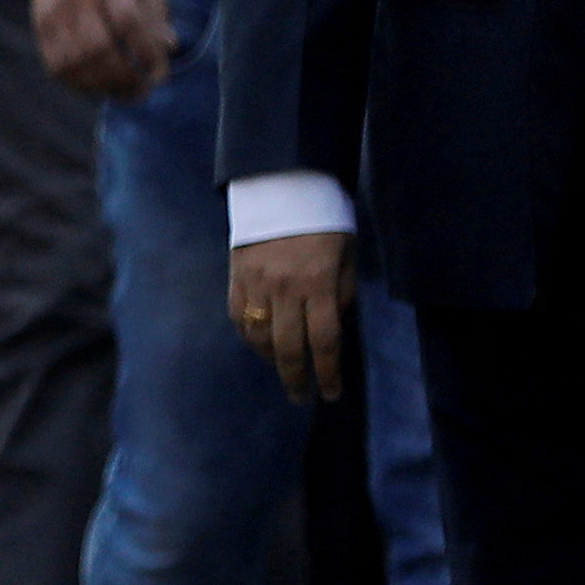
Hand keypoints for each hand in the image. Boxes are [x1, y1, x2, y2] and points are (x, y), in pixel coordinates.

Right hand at [26, 0, 174, 98]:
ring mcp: (54, 11)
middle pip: (99, 47)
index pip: (129, 22)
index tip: (160, 75)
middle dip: (124, 78)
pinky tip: (97, 87)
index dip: (146, 54)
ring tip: (121, 94)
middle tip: (141, 93)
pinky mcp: (40, 24)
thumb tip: (169, 48)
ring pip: (75, 61)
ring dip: (101, 87)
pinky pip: (56, 64)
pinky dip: (77, 83)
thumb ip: (156, 12)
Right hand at [230, 228, 357, 406]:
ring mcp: (256, 283)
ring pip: (259, 336)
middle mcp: (285, 288)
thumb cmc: (325, 221)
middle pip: (288, 347)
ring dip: (271, 360)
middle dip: (296, 378)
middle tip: (302, 398)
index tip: (332, 394)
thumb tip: (331, 327)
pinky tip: (259, 346)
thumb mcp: (347, 256)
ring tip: (283, 371)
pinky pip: (239, 317)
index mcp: (319, 284)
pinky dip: (249, 337)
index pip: (324, 341)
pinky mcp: (236, 276)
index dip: (328, 373)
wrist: (283, 185)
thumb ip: (341, 294)